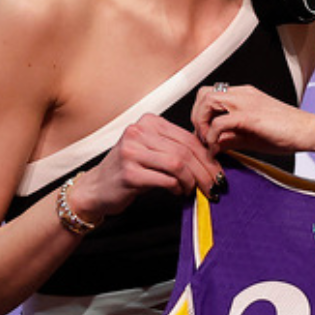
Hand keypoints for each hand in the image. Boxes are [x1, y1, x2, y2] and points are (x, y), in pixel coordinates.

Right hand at [74, 113, 223, 218]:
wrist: (97, 188)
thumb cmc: (127, 170)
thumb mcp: (150, 151)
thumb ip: (174, 148)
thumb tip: (210, 159)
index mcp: (148, 122)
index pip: (187, 137)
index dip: (207, 156)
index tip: (217, 171)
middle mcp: (138, 132)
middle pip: (185, 151)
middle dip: (204, 171)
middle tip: (213, 185)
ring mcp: (132, 152)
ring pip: (178, 164)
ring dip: (192, 181)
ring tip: (194, 190)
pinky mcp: (130, 173)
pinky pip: (165, 180)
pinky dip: (177, 188)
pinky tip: (177, 192)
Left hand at [192, 83, 314, 157]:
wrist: (309, 131)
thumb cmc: (286, 133)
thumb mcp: (252, 136)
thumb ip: (231, 138)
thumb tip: (213, 145)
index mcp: (244, 95)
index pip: (210, 95)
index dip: (201, 114)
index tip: (203, 135)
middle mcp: (242, 94)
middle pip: (203, 94)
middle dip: (196, 117)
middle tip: (202, 138)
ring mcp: (246, 102)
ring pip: (207, 101)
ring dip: (201, 124)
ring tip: (208, 142)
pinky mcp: (250, 116)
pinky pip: (220, 122)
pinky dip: (212, 137)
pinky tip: (217, 150)